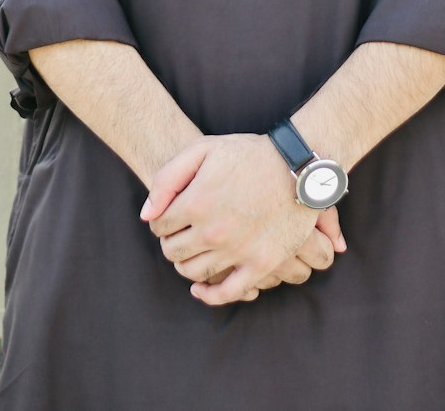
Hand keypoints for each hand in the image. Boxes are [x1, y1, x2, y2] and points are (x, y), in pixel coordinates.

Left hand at [140, 134, 346, 305]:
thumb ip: (168, 179)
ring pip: (194, 273)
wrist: (298, 165)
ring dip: (186, 265)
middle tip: (181, 234)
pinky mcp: (261, 265)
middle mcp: (213, 231)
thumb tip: (147, 216)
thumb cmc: (248, 154)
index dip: (160, 221)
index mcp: (196, 202)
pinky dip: (209, 295)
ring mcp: (237, 251)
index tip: (170, 217)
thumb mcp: (203, 148)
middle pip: (173, 252)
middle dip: (171, 242)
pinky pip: (227, 293)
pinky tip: (201, 288)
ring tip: (193, 252)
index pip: (159, 226)